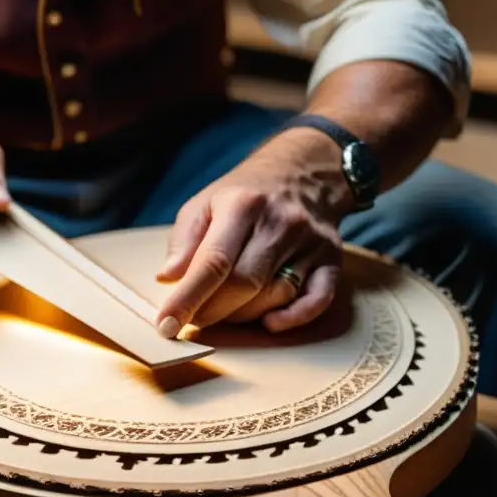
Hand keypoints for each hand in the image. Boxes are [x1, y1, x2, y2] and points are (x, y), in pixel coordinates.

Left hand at [156, 134, 348, 335]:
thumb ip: (184, 240)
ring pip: (275, 296)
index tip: (166, 325)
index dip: (188, 297)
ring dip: (244, 315)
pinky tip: (270, 322)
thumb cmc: (244, 194)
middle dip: (212, 311)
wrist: (303, 171)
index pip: (213, 261)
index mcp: (243, 205)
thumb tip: (167, 279)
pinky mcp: (331, 258)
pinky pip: (317, 300)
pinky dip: (293, 318)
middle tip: (194, 318)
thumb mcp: (205, 202)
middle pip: (245, 284)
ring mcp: (309, 241)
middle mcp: (280, 222)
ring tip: (225, 308)